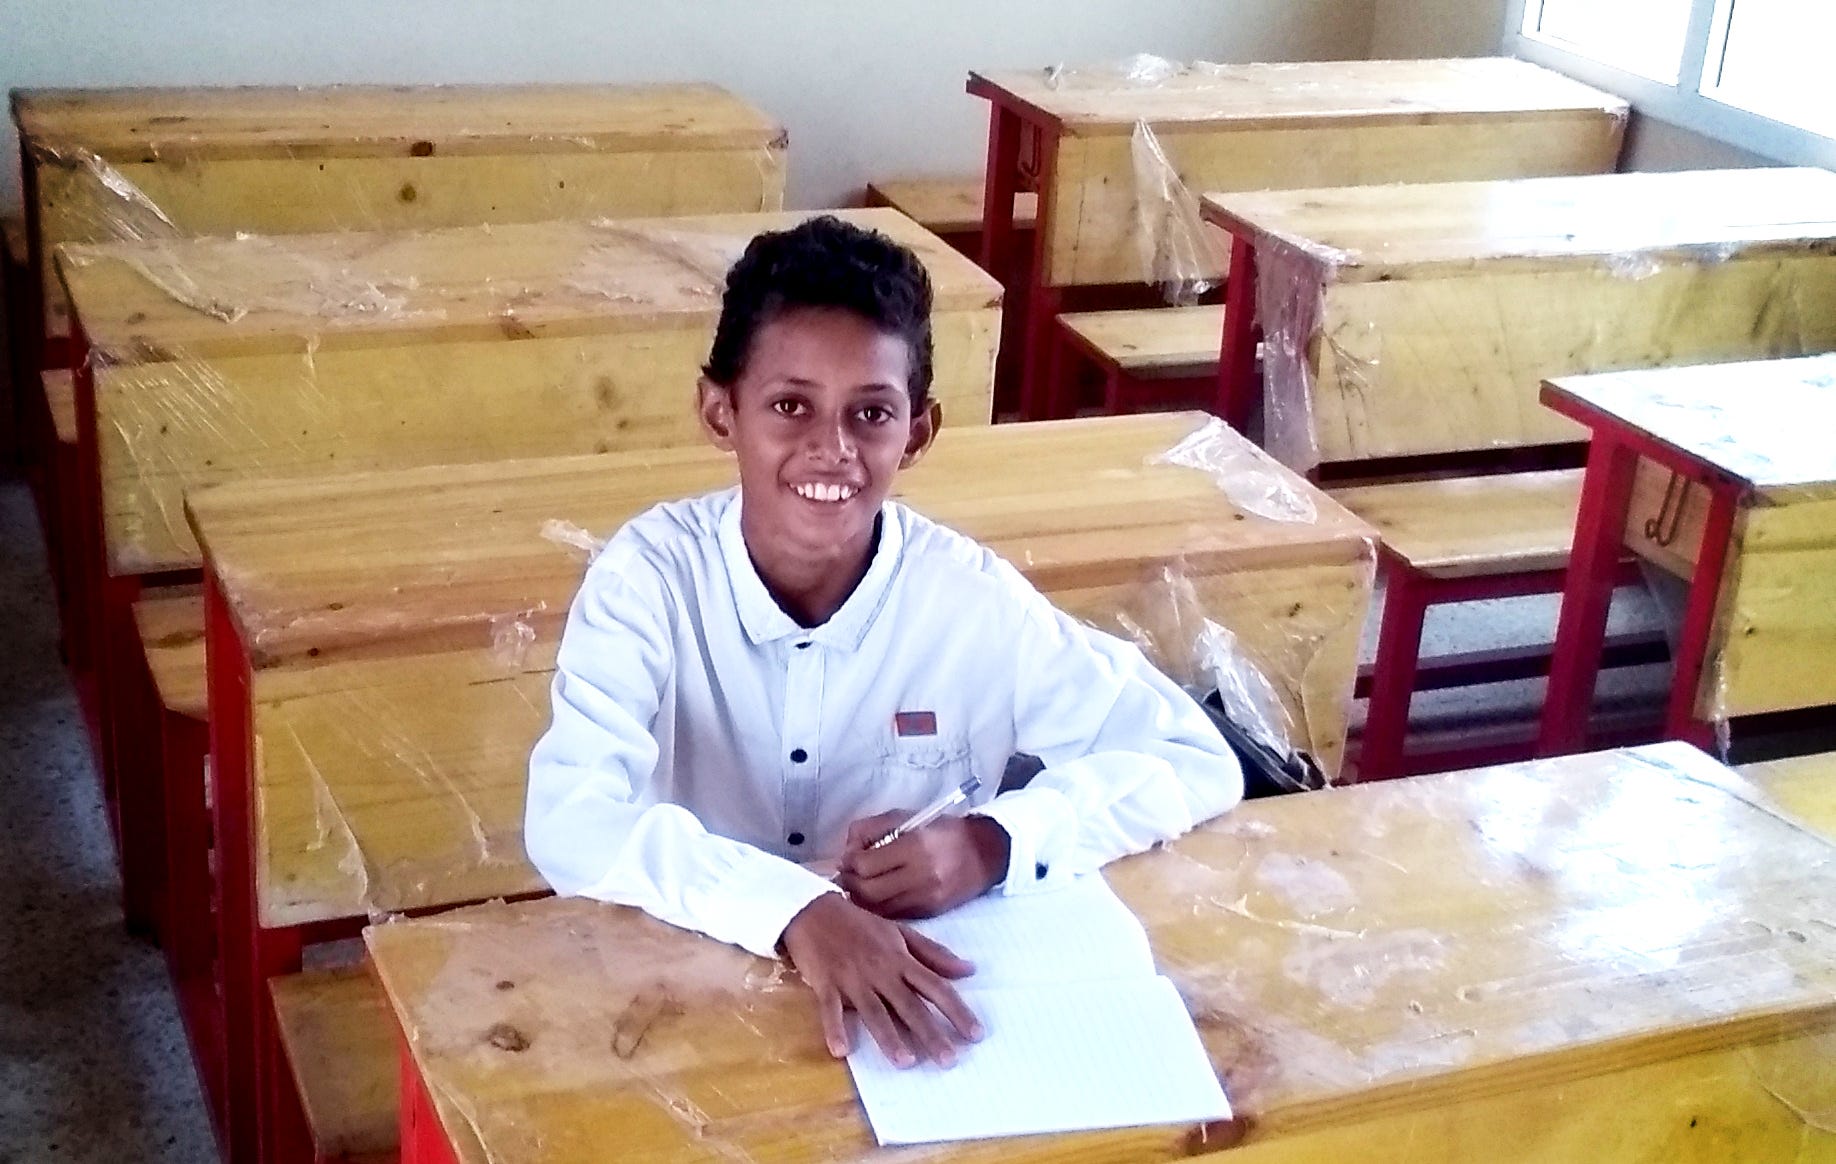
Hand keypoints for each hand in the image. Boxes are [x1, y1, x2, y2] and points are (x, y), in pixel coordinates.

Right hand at [781, 893, 981, 1066]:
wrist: (814, 911)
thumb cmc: (860, 925)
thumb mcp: (900, 933)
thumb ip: (933, 953)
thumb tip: (969, 969)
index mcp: (901, 959)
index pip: (936, 987)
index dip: (957, 1010)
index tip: (976, 1034)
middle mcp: (881, 971)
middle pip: (910, 1005)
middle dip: (931, 1033)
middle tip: (949, 1061)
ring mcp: (852, 979)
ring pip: (874, 1011)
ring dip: (890, 1037)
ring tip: (906, 1062)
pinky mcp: (825, 984)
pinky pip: (830, 1009)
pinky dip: (834, 1028)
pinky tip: (841, 1051)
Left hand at [837, 812, 1010, 918]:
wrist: (986, 853)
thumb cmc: (943, 830)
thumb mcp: (908, 817)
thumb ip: (872, 828)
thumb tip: (847, 850)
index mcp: (916, 846)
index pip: (865, 865)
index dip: (849, 862)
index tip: (848, 856)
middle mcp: (922, 876)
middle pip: (867, 891)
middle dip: (850, 883)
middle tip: (849, 874)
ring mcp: (927, 898)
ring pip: (877, 908)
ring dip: (862, 897)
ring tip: (862, 883)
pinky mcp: (931, 912)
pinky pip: (894, 915)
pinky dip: (880, 907)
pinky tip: (880, 894)